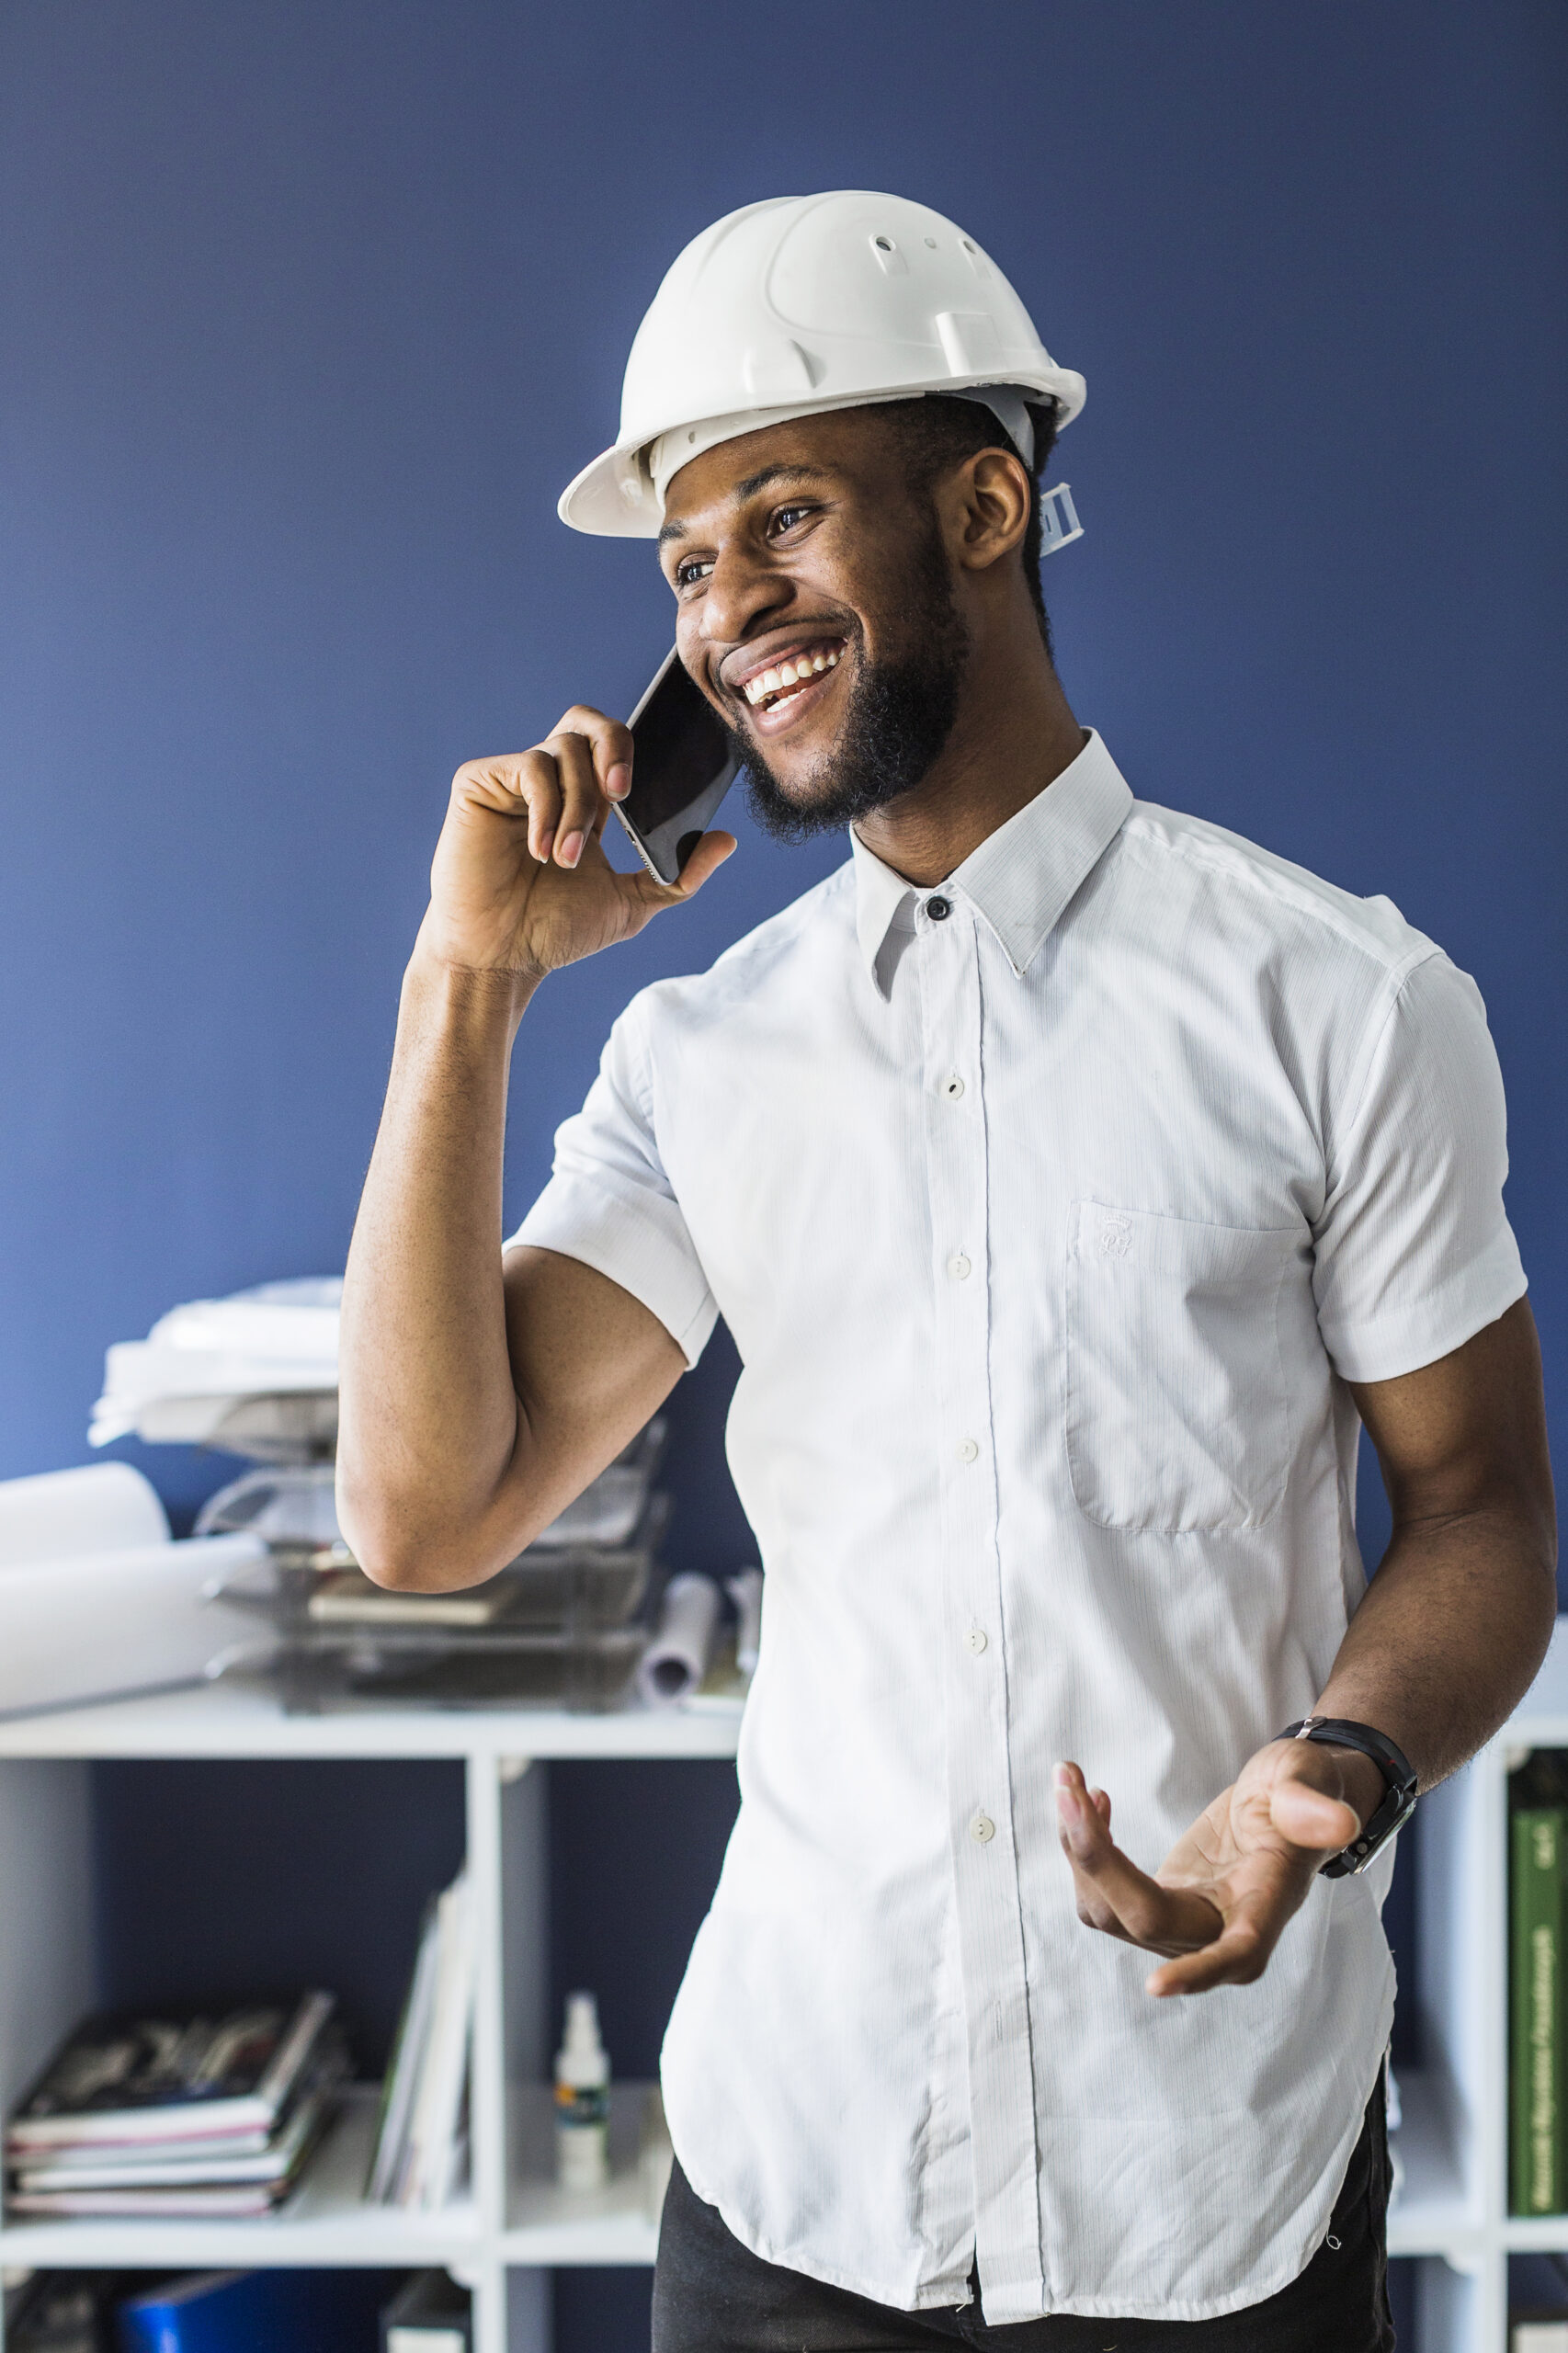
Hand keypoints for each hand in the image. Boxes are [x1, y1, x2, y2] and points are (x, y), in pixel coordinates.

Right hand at [417, 704, 734, 980]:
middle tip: (622, 792)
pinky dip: (546, 808)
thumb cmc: (553, 931)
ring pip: (562, 751)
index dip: (633, 752)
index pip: (614, 746)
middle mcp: (551, 782)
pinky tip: (543, 850)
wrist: (499, 958)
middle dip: (613, 746)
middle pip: (586, 721)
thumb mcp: (631, 904)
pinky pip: (528, 767)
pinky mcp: (480, 783)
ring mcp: (513, 779)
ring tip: (566, 860)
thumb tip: (728, 840)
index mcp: (585, 800)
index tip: (645, 792)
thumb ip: (679, 875)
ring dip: (578, 808)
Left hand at [1053, 1738, 1383, 1997]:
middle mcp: (1219, 1930)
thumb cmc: (1298, 1792)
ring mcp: (1182, 1927)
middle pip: (1143, 1919)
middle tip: (1067, 1782)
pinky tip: (1095, 1800)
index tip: (1155, 1986)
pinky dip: (1084, 1848)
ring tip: (1073, 1780)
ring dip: (1077, 1847)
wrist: (1280, 1804)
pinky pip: (1101, 1896)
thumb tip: (1338, 1824)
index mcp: (1264, 1907)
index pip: (1234, 1954)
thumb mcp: (1306, 1783)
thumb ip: (1312, 1807)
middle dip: (1095, 1856)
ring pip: (1109, 1912)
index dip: (1196, 1972)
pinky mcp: (1155, 1910)